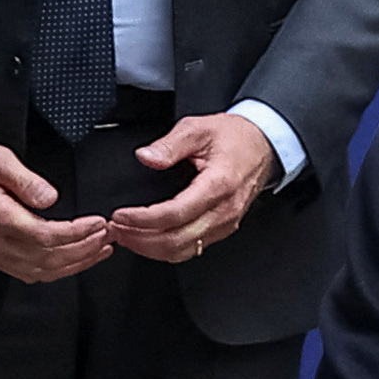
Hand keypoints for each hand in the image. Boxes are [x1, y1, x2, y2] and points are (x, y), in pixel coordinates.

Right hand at [0, 134, 112, 285]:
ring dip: (72, 264)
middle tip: (107, 236)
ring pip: (38, 271)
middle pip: (46, 259)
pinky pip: (25, 272)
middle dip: (82, 250)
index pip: (44, 236)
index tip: (98, 223)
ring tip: (98, 250)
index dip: (76, 234)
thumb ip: (25, 180)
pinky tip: (71, 261)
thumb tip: (51, 198)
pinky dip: (53, 270)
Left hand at [107, 113, 279, 262]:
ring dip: (150, 248)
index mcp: (218, 184)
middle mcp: (224, 210)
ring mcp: (225, 223)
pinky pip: (191, 248)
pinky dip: (165, 249)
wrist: (263, 145)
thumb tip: (146, 157)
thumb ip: (170, 144)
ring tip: (126, 236)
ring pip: (182, 251)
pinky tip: (148, 240)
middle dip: (140, 239)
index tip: (121, 215)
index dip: (143, 219)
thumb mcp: (199, 128)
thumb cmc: (235, 137)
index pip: (175, 214)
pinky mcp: (222, 229)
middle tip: (116, 230)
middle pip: (176, 240)